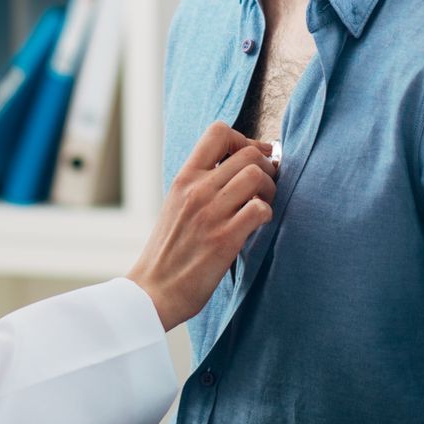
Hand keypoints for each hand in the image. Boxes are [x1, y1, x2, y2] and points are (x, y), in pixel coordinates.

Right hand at [127, 122, 277, 330]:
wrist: (153, 291)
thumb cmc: (168, 251)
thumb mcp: (175, 205)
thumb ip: (199, 184)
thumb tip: (233, 168)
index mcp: (184, 178)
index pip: (218, 132)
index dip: (243, 139)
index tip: (252, 157)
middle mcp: (197, 190)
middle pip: (247, 153)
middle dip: (266, 165)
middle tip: (266, 186)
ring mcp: (211, 213)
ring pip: (257, 175)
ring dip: (270, 189)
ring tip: (263, 205)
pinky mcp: (224, 239)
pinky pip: (259, 209)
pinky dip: (266, 214)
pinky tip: (257, 225)